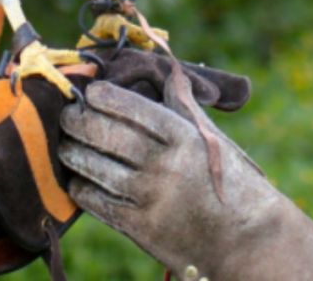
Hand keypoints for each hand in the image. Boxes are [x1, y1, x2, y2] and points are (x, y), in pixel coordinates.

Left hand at [60, 78, 312, 280]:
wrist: (246, 240)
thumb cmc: (230, 183)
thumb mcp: (212, 139)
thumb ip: (184, 106)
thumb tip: (171, 72)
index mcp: (182, 136)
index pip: (132, 107)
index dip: (104, 96)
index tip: (91, 91)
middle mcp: (163, 164)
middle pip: (105, 134)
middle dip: (79, 120)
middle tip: (68, 114)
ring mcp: (149, 197)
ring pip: (94, 167)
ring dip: (73, 152)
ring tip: (66, 143)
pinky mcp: (140, 228)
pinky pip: (98, 202)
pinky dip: (81, 187)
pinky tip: (76, 177)